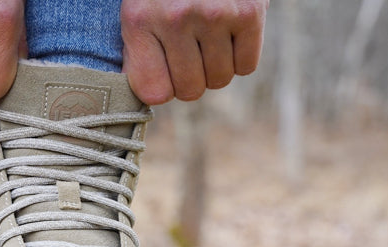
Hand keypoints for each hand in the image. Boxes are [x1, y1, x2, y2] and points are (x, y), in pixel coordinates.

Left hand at [120, 0, 267, 104]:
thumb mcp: (139, 9)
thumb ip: (138, 50)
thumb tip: (150, 95)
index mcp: (140, 19)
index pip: (153, 93)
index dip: (161, 87)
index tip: (163, 71)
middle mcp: (176, 18)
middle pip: (189, 91)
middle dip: (190, 80)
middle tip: (189, 54)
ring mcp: (214, 15)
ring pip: (218, 80)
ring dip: (215, 68)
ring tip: (208, 40)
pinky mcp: (249, 12)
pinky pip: (246, 66)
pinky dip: (240, 58)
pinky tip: (229, 34)